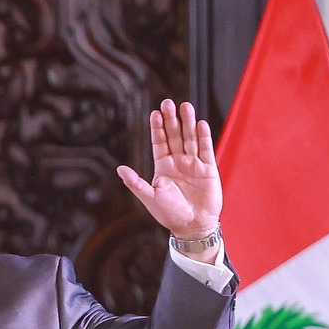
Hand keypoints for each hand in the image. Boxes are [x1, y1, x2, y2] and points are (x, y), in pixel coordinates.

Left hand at [117, 100, 221, 243]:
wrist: (192, 226)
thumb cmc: (170, 214)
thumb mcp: (150, 197)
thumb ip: (136, 183)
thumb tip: (119, 169)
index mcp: (163, 167)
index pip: (159, 143)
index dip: (157, 128)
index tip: (155, 113)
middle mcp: (178, 162)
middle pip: (175, 136)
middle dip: (171, 120)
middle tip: (168, 102)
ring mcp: (194, 164)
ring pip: (190, 139)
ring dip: (188, 123)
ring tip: (185, 106)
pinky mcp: (208, 169)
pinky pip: (206, 150)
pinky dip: (203, 137)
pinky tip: (200, 124)